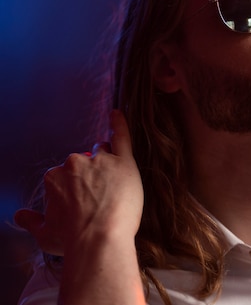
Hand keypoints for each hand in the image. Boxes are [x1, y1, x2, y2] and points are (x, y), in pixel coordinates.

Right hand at [14, 110, 143, 255]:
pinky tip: (118, 115)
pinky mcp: (123, 162)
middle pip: (85, 160)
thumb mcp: (44, 234)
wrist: (99, 241)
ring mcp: (100, 161)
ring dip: (107, 162)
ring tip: (114, 183)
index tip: (81, 201)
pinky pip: (121, 137)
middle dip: (91, 173)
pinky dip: (119, 125)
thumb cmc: (72, 240)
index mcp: (54, 176)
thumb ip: (31, 221)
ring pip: (104, 151)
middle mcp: (74, 164)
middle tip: (100, 196)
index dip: (76, 187)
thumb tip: (20, 216)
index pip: (66, 174)